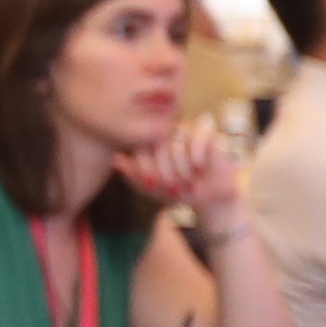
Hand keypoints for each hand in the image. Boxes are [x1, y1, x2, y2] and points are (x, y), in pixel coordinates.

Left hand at [117, 123, 250, 245]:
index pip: (139, 149)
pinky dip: (196, 155)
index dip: (144, 168)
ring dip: (182, 169)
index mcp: (148, 144)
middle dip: (164, 172)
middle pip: (156, 147)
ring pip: (176, 144)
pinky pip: (196, 137)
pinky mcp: (205, 129)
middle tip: (174, 189)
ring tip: (189, 182)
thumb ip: (134, 175)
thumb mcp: (154, 189)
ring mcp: (184, 129)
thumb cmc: (179, 190)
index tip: (152, 186)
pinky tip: (199, 167)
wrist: (210, 197)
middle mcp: (165, 133)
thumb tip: (115, 159)